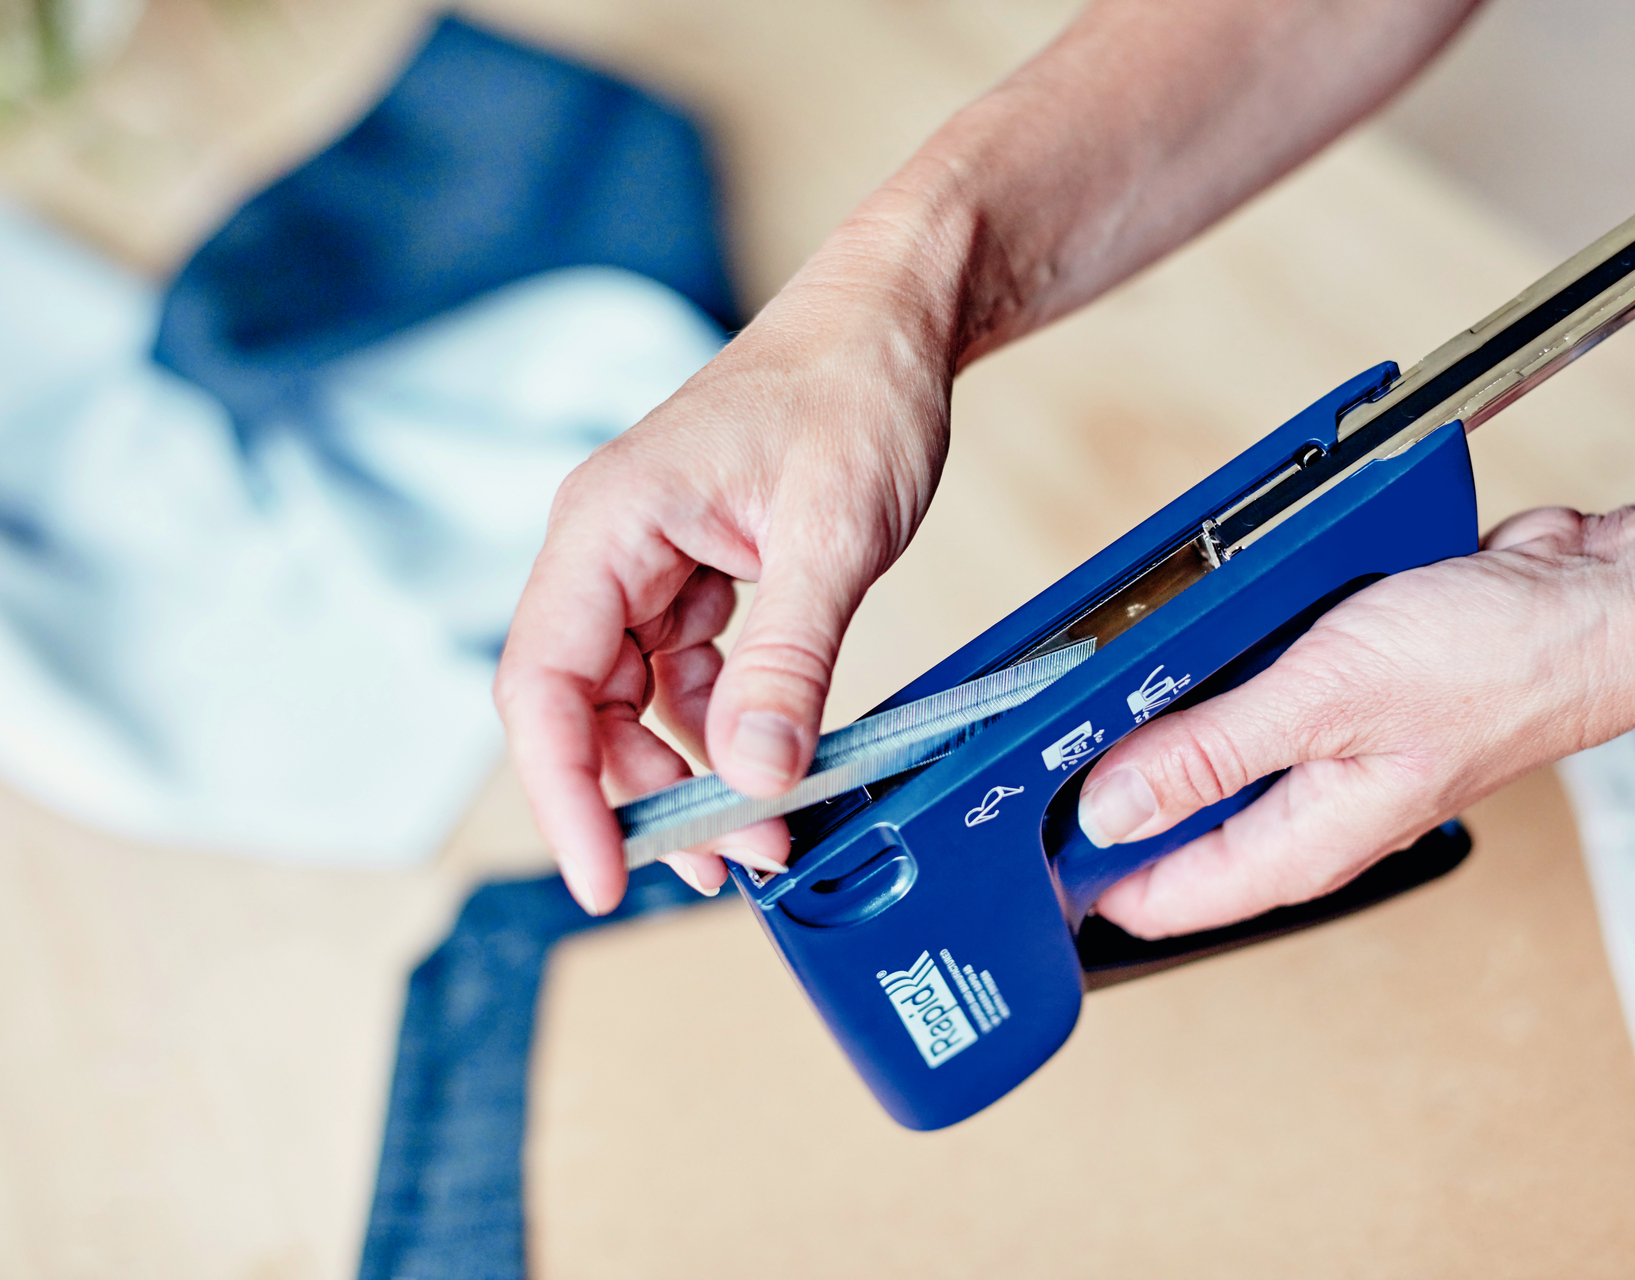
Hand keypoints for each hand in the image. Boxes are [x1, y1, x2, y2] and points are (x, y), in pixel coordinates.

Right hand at [495, 240, 954, 912]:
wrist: (892, 322)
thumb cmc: (856, 387)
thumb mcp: (833, 531)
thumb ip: (789, 659)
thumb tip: (754, 776)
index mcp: (609, 524)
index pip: (544, 686)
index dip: (565, 796)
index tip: (604, 877)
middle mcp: (609, 548)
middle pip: (584, 710)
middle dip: (648, 798)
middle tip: (734, 863)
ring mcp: (649, 564)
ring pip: (636, 706)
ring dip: (691, 776)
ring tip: (764, 833)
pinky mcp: (695, 578)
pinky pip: (686, 680)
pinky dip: (724, 732)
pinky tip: (772, 765)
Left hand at [1077, 480, 1634, 938]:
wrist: (1595, 602)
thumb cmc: (1498, 661)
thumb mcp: (1325, 699)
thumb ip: (1210, 755)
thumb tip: (1110, 805)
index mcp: (1302, 842)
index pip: (1162, 897)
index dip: (1081, 876)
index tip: (1013, 839)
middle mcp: (1309, 813)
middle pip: (1176, 831)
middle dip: (1105, 795)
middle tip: (1038, 740)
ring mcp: (1325, 759)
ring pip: (1209, 761)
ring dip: (1157, 727)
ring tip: (1100, 682)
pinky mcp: (1339, 702)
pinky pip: (1250, 703)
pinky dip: (1211, 678)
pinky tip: (1185, 640)